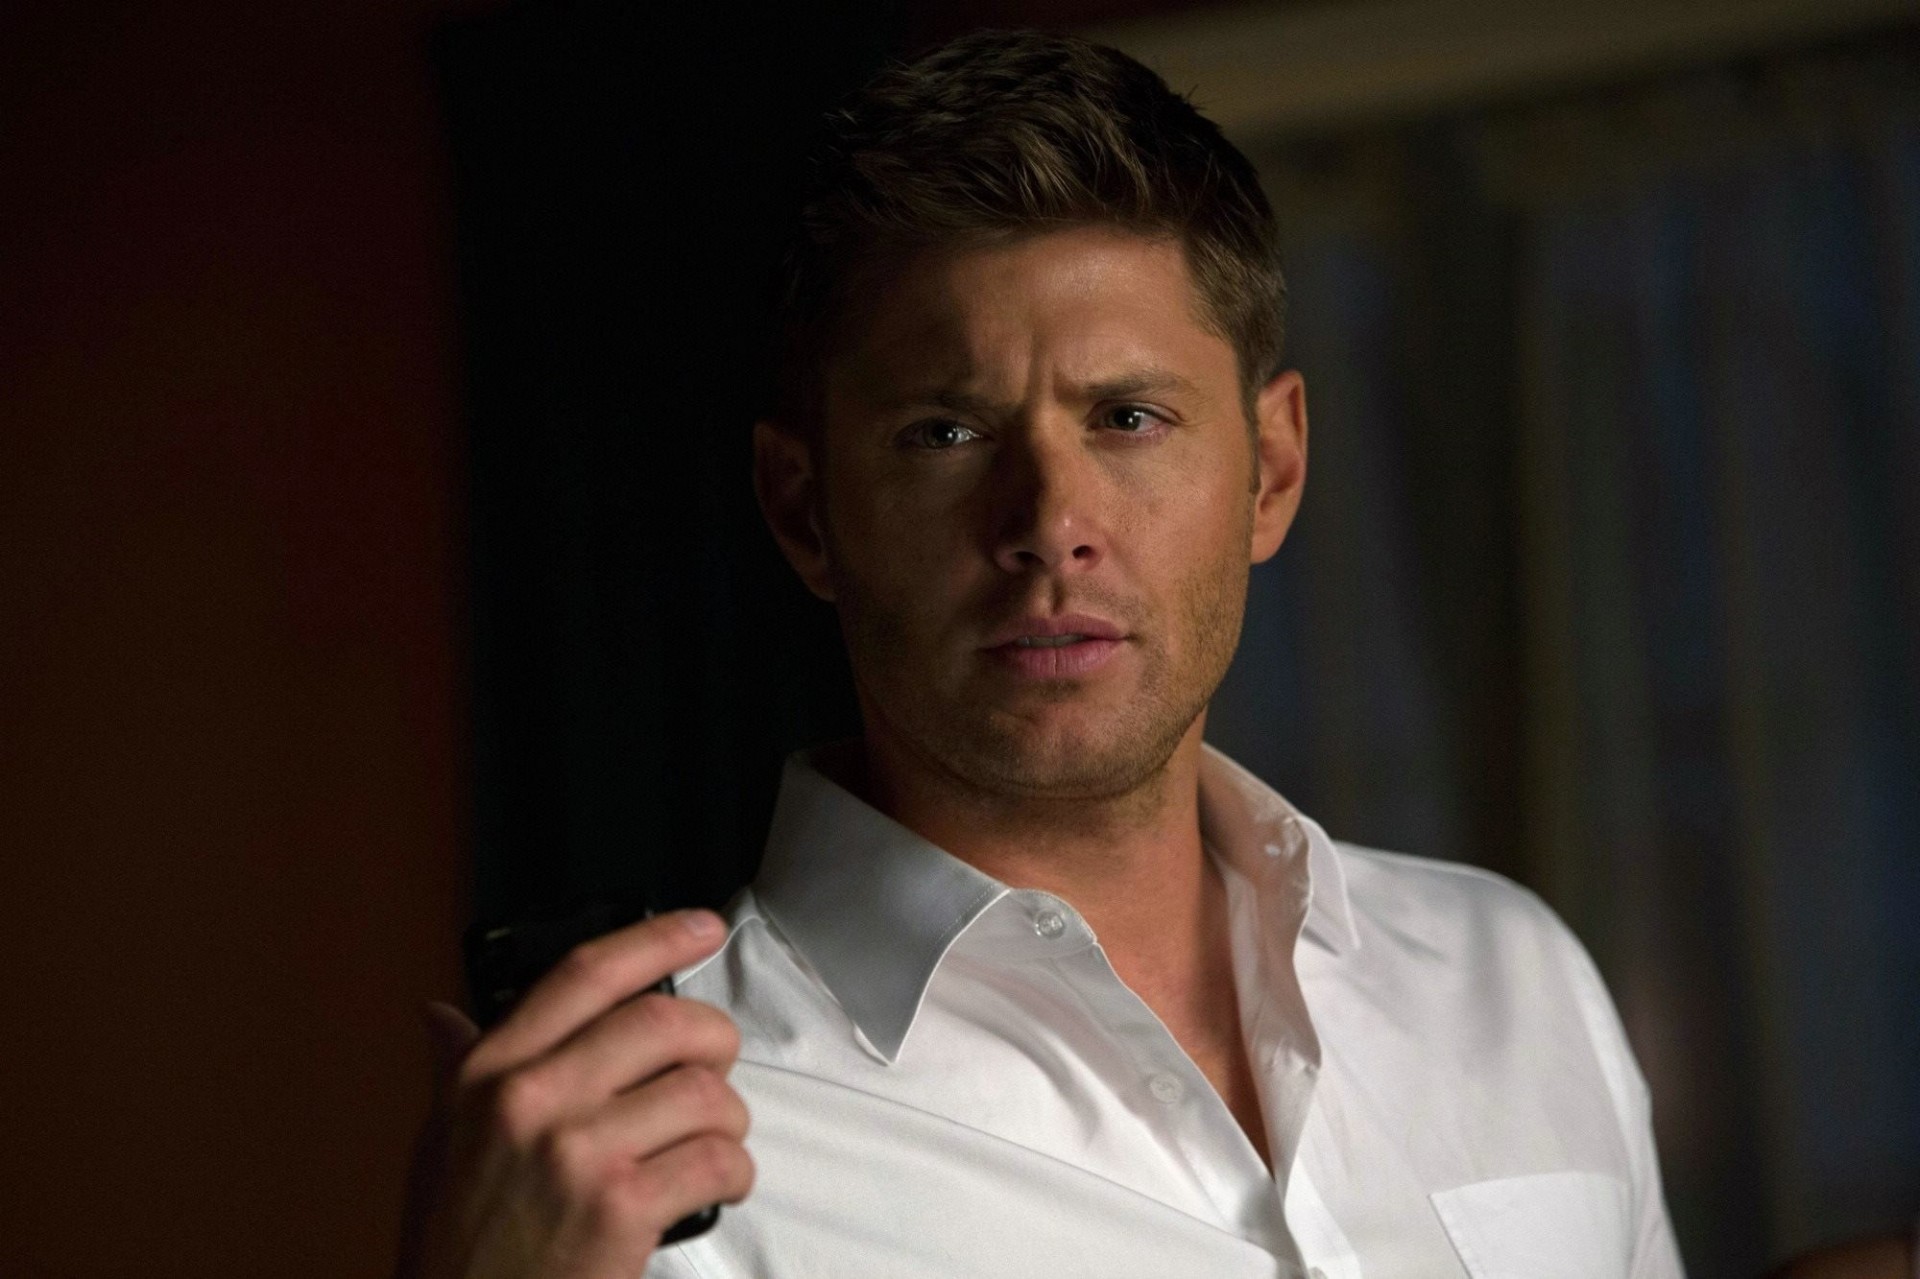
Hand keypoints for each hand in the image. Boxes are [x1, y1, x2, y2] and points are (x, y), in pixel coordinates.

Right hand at [395, 910, 751, 1278]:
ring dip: (728, 1119)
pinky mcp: (621, 1208)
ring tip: (708, 1142)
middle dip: (713, 1039)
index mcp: (488, 1073)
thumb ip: (454, 1070)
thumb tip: (441, 1014)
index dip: (656, 938)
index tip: (703, 927)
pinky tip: (714, 1186)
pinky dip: (733, 1173)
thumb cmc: (458, 1241)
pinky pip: (717, 1160)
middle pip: (664, 1022)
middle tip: (715, 1063)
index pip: (585, 975)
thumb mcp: (440, 1143)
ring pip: (704, 1094)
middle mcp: (531, 1099)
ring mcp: (578, 1152)